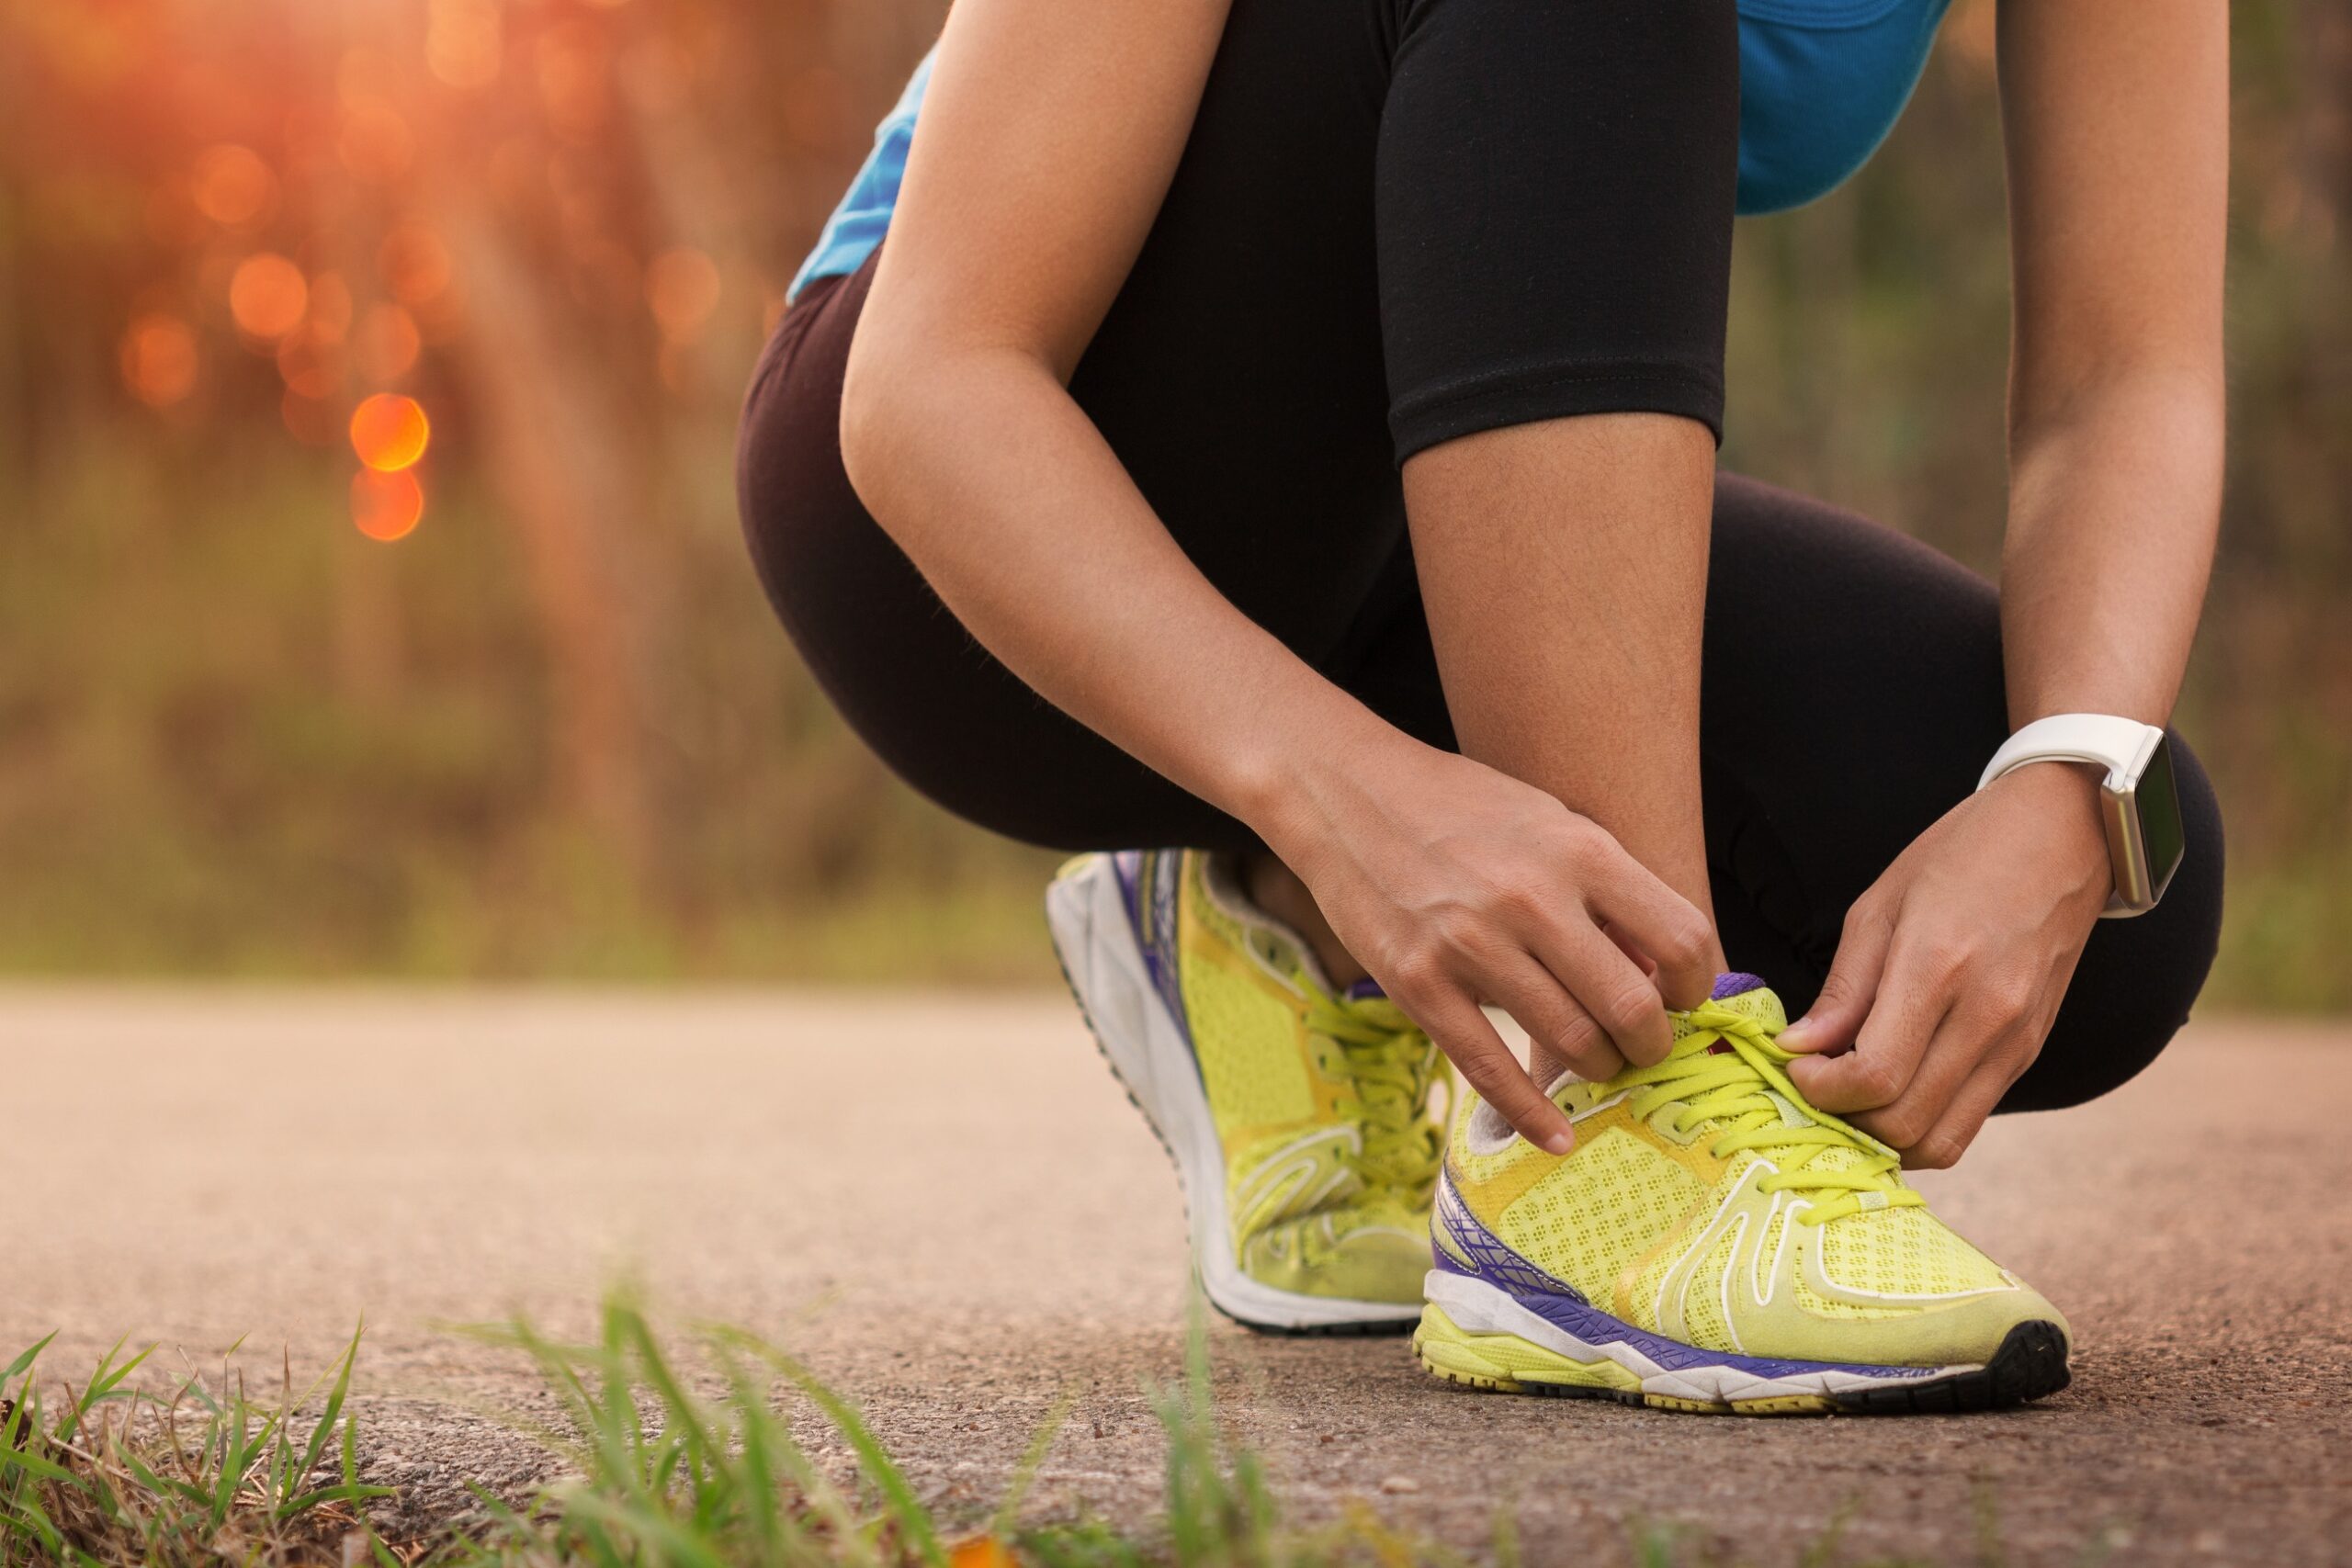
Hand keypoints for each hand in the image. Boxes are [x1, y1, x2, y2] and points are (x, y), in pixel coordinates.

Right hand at [1266, 737, 1718, 1153]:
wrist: (1346, 792)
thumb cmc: (1460, 806)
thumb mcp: (1550, 822)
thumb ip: (1606, 888)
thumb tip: (1659, 970)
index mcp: (1578, 851)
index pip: (1680, 940)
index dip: (1695, 986)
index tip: (1679, 999)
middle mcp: (1531, 899)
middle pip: (1632, 1007)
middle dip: (1651, 1044)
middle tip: (1642, 1047)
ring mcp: (1470, 945)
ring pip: (1571, 1043)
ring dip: (1598, 1069)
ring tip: (1594, 1063)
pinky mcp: (1417, 983)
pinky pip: (1490, 1070)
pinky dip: (1532, 1115)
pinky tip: (1556, 1135)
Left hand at [1780, 763, 2112, 1167]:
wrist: (2064, 835)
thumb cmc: (1962, 857)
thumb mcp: (1880, 905)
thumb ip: (1842, 988)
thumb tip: (1797, 1048)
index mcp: (1938, 967)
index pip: (1874, 1076)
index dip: (1820, 1090)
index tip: (1795, 1067)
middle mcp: (1986, 1015)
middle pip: (1905, 1123)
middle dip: (1845, 1119)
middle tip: (1815, 1086)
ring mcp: (2017, 1041)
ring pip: (1941, 1141)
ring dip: (1884, 1137)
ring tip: (1849, 1098)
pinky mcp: (2030, 1052)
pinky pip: (1969, 1120)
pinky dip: (1922, 1124)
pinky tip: (1892, 1091)